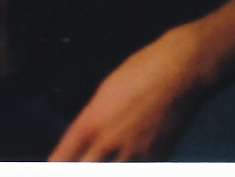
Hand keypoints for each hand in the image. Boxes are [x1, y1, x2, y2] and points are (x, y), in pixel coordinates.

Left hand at [49, 26, 201, 161]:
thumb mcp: (106, 90)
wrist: (183, 68)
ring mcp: (134, 153)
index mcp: (92, 120)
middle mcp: (109, 141)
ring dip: (104, 167)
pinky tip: (129, 157)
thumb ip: (91, 121)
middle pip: (82, 172)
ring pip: (110, 174)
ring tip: (107, 157)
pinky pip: (138, 170)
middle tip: (81, 161)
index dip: (55, 166)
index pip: (62, 159)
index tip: (52, 168)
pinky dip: (131, 165)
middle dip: (78, 168)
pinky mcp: (156, 159)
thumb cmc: (145, 70)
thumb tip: (82, 143)